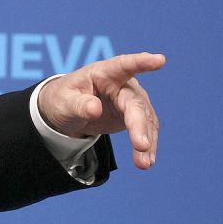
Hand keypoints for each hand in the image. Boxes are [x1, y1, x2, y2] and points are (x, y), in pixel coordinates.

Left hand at [38, 52, 165, 169]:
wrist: (67, 111)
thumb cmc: (63, 99)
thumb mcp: (63, 102)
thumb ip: (78, 104)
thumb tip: (95, 109)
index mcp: (103, 72)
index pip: (124, 64)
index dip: (141, 62)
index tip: (159, 60)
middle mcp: (122, 83)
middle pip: (135, 103)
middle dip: (139, 125)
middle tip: (141, 146)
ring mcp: (131, 99)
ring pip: (145, 119)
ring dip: (147, 141)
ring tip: (144, 163)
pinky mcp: (134, 116)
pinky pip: (145, 130)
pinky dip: (147, 146)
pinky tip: (146, 161)